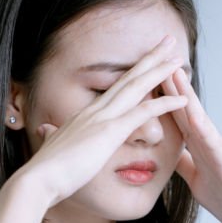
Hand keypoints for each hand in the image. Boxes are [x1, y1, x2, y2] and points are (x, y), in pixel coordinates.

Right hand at [18, 37, 187, 207]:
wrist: (38, 180)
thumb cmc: (47, 171)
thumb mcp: (54, 147)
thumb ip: (54, 136)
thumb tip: (45, 131)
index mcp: (86, 115)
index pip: (115, 87)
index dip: (133, 71)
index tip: (148, 59)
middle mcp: (95, 110)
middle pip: (128, 77)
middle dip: (150, 58)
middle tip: (168, 41)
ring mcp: (103, 118)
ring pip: (137, 87)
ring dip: (160, 71)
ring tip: (179, 58)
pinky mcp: (110, 132)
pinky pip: (143, 113)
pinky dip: (164, 103)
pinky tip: (183, 99)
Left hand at [161, 68, 221, 222]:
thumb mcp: (196, 180)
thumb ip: (185, 164)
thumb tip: (170, 153)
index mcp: (198, 146)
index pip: (173, 115)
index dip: (157, 93)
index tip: (141, 72)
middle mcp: (208, 141)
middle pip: (183, 106)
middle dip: (168, 82)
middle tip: (153, 53)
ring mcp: (218, 148)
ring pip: (197, 115)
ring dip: (184, 92)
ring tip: (171, 68)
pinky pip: (212, 141)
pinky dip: (201, 125)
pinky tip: (190, 112)